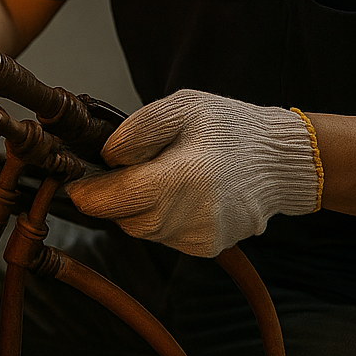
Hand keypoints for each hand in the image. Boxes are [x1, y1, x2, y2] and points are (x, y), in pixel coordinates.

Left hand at [63, 89, 320, 257]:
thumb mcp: (183, 107)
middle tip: (116, 173)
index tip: (75, 183)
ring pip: (145, 230)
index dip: (89, 193)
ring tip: (158, 176)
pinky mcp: (208, 247)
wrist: (281, 160)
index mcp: (184, 177)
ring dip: (138, 208)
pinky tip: (179, 193)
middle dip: (113, 199)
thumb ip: (138, 129)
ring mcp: (202, 237)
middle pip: (127, 219)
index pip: (118, 198)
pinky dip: (161, 217)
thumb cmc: (231, 128)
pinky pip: (166, 236)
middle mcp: (194, 216)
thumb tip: (106, 155)